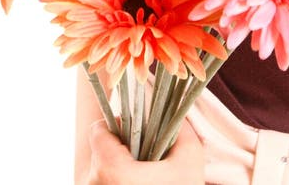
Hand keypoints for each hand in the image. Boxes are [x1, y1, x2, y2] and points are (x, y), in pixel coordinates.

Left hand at [86, 119, 204, 184]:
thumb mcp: (190, 160)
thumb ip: (180, 127)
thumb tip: (174, 112)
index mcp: (111, 169)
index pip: (98, 131)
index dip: (118, 125)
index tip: (137, 133)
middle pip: (99, 153)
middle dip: (121, 151)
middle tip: (146, 160)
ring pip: (99, 175)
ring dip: (118, 173)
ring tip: (143, 179)